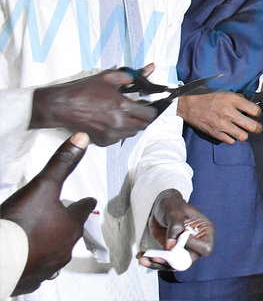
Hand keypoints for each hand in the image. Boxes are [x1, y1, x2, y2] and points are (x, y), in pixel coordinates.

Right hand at [1, 133, 96, 295]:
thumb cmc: (20, 225)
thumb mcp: (43, 186)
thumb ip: (62, 163)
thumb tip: (81, 140)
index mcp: (71, 224)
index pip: (84, 209)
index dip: (84, 203)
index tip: (87, 201)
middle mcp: (65, 247)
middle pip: (71, 232)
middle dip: (66, 224)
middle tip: (58, 217)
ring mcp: (49, 265)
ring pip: (57, 252)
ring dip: (52, 244)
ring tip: (42, 237)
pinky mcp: (32, 279)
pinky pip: (40, 270)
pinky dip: (37, 263)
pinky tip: (29, 258)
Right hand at [30, 66, 157, 145]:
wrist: (61, 106)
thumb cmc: (82, 91)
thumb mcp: (108, 77)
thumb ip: (132, 75)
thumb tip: (150, 69)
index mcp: (122, 107)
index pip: (149, 115)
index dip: (152, 109)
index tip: (149, 106)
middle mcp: (118, 123)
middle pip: (143, 125)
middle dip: (144, 117)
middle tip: (139, 110)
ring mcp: (110, 134)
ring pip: (132, 133)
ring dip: (133, 124)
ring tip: (124, 114)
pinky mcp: (102, 141)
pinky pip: (119, 138)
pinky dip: (120, 131)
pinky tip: (113, 121)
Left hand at [138, 189, 213, 269]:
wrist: (161, 205)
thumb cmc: (173, 204)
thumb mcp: (175, 213)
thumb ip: (175, 228)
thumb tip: (170, 247)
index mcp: (205, 231)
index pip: (205, 248)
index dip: (192, 249)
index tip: (177, 244)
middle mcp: (196, 242)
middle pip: (188, 260)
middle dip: (170, 261)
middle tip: (154, 257)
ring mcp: (183, 248)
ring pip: (174, 264)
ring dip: (157, 264)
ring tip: (143, 259)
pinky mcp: (171, 251)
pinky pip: (163, 261)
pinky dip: (151, 261)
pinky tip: (141, 256)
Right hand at [177, 91, 262, 143]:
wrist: (187, 104)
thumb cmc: (205, 96)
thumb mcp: (223, 92)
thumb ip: (237, 98)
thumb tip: (249, 103)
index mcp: (231, 100)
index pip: (254, 110)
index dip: (258, 112)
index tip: (256, 113)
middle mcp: (228, 113)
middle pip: (252, 126)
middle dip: (258, 127)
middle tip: (257, 127)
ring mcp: (221, 125)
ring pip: (243, 136)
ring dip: (244, 134)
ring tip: (243, 131)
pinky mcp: (215, 133)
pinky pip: (230, 141)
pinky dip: (232, 138)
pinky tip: (231, 133)